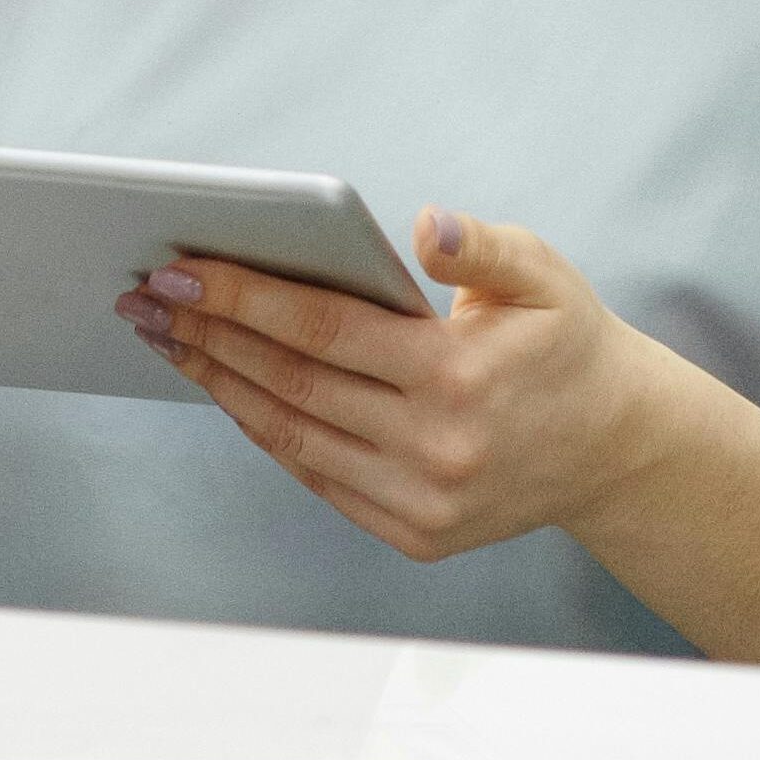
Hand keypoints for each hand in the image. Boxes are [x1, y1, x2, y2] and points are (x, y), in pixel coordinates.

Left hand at [121, 211, 693, 565]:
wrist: (616, 449)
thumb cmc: (566, 343)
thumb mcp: (543, 274)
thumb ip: (481, 245)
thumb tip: (422, 226)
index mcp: (458, 376)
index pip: (323, 329)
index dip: (243, 298)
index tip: (179, 270)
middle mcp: (434, 448)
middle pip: (291, 383)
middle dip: (208, 337)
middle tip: (143, 299)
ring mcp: (420, 501)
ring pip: (291, 436)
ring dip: (219, 385)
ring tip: (166, 341)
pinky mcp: (413, 533)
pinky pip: (316, 475)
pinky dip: (263, 431)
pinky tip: (227, 389)